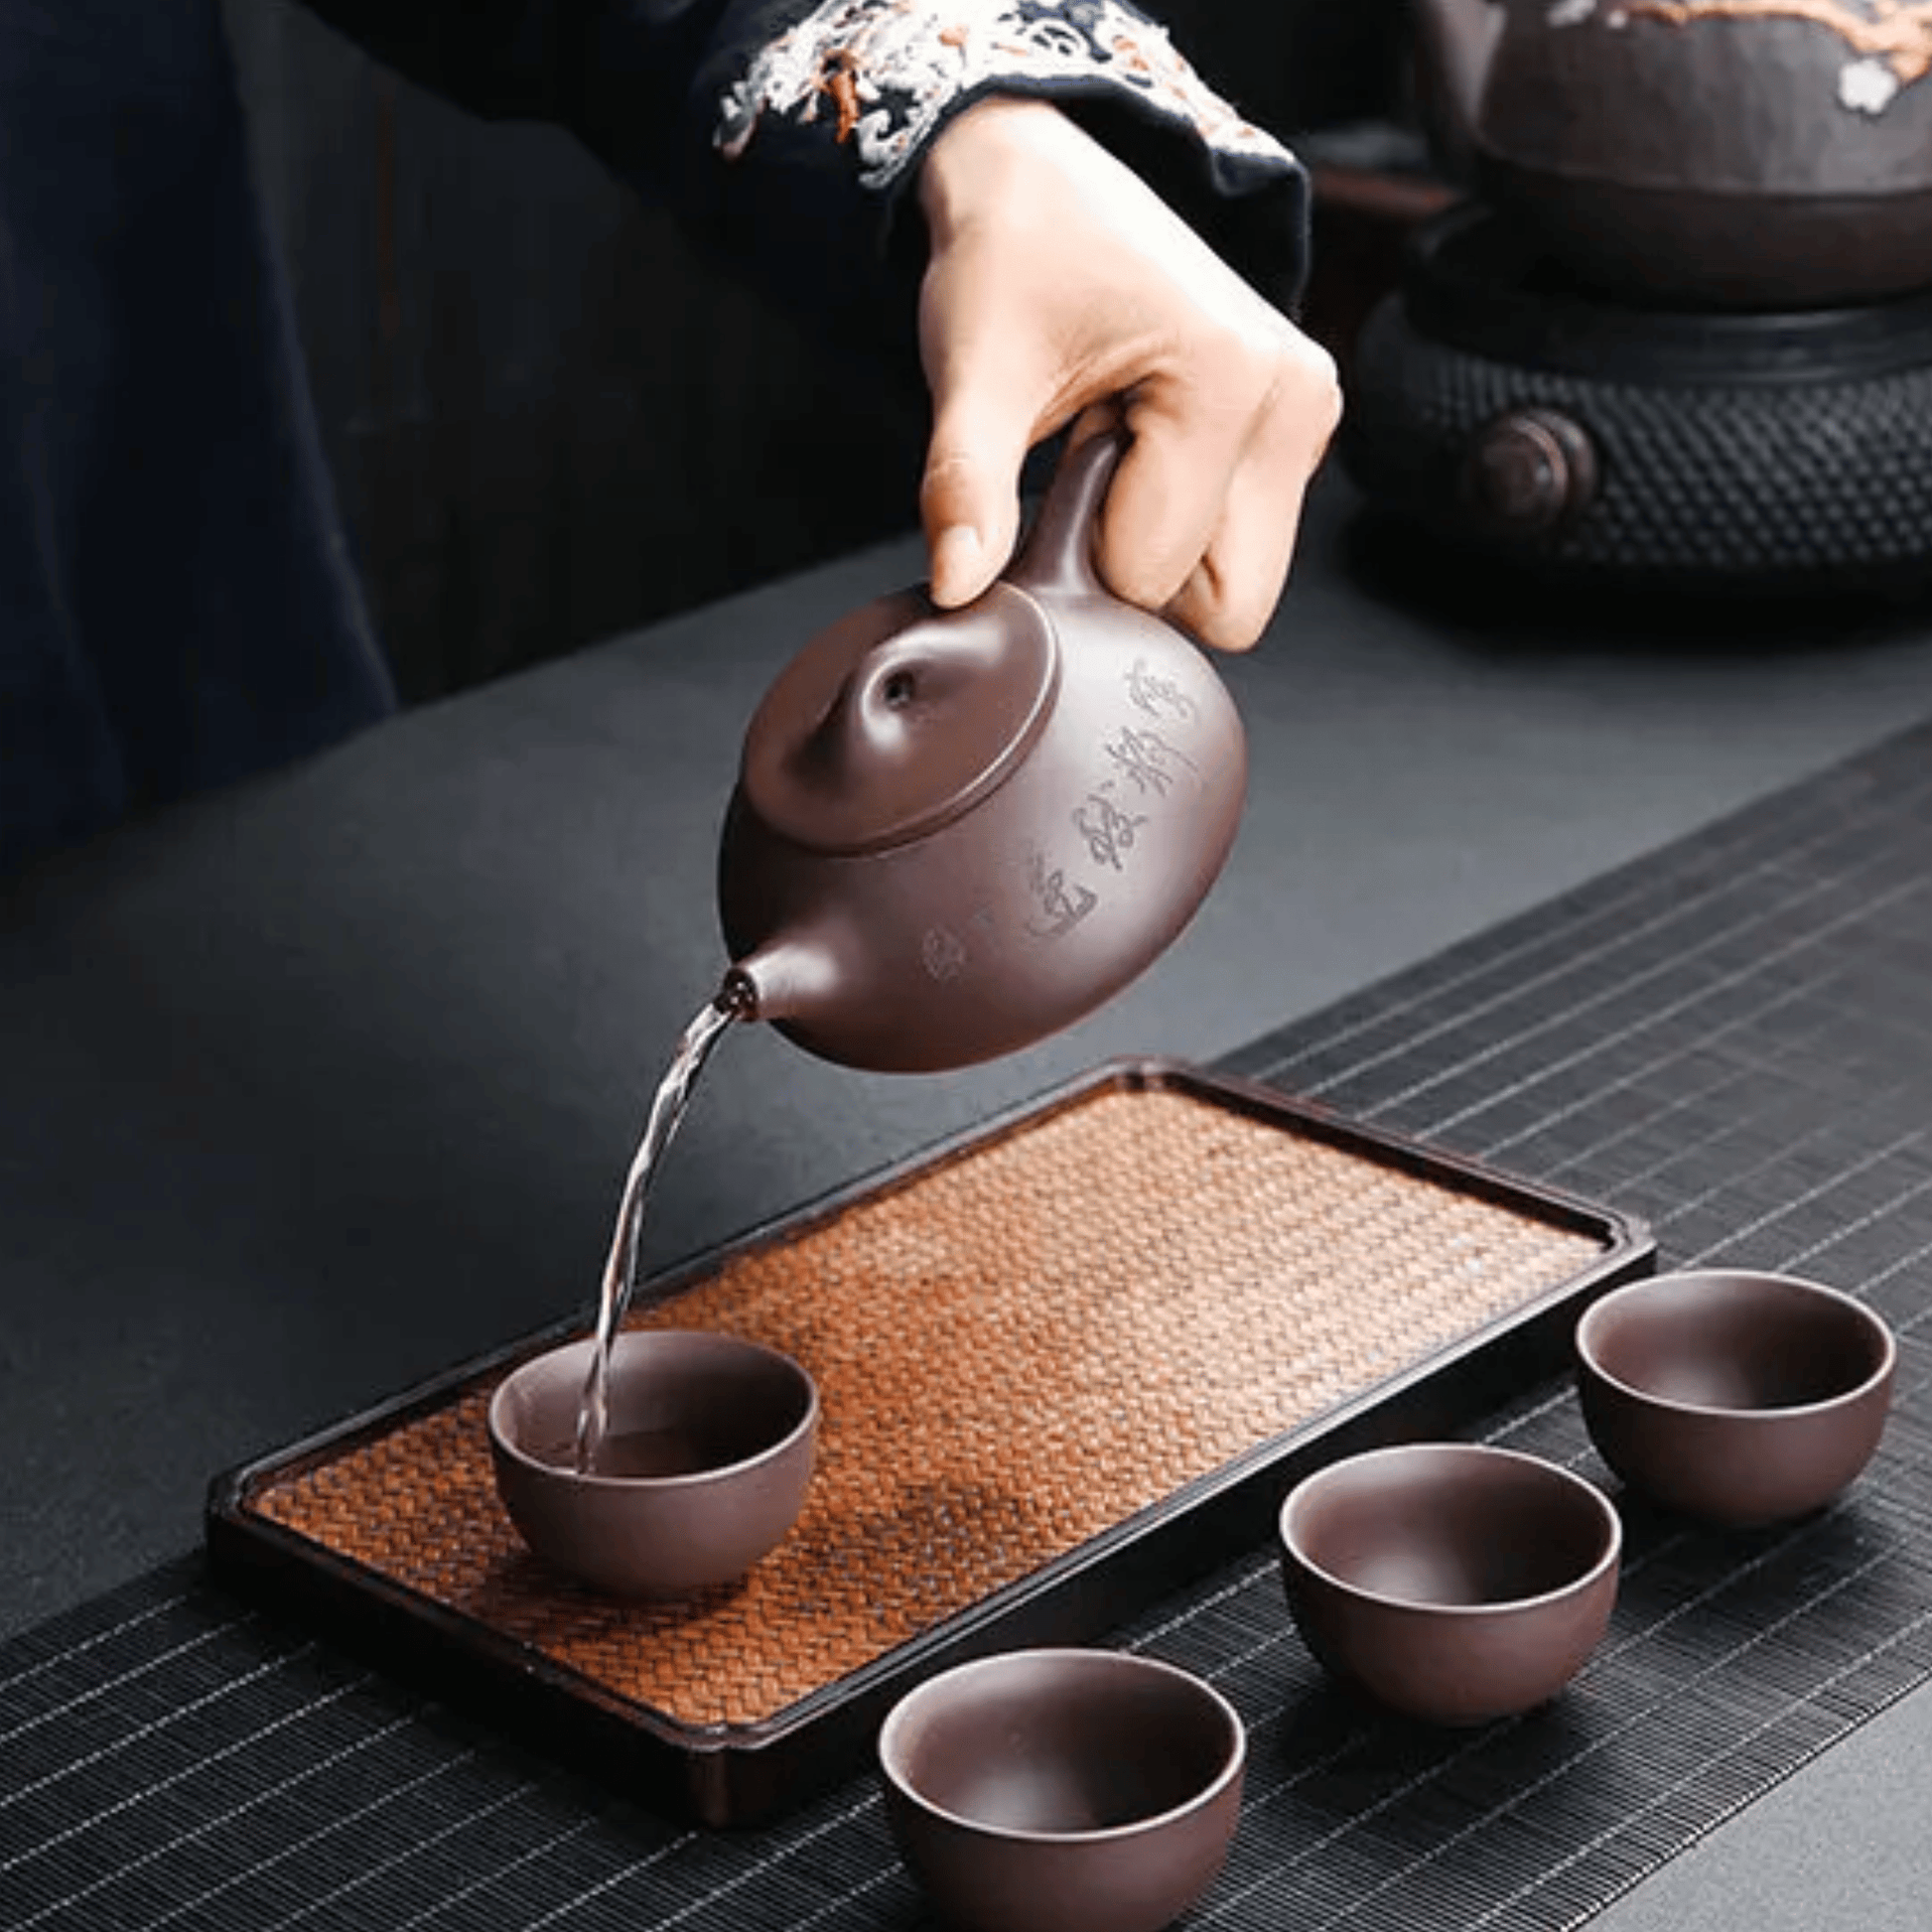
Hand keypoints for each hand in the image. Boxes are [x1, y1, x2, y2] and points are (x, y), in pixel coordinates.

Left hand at [916, 96, 1339, 650]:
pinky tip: (1142, 447)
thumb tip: (959, 588)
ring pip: (1236, 586)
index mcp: (1232, 377)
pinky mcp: (1297, 425)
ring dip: (1157, 547)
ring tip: (1111, 450)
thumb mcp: (974, 372)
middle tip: (1083, 473)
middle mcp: (1293, 397)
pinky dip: (1181, 524)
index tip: (1055, 463)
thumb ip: (966, 488)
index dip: (1083, 556)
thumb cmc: (1015, 256)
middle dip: (1137, 573)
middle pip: (1227, 607)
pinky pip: (1241, 543)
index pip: (1155, 577)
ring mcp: (1306, 412)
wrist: (1045, 181)